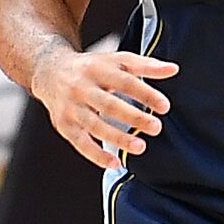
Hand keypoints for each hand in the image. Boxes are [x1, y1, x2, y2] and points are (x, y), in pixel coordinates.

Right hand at [31, 49, 177, 170]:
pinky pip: (80, 143)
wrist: (49, 71)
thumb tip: (174, 69)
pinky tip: (115, 164)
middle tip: (156, 127)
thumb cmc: (92, 67)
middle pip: (108, 104)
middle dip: (132, 117)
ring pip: (94, 125)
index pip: (124, 81)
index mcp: (97, 68)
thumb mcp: (116, 60)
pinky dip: (96, 155)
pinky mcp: (64, 125)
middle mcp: (81, 87)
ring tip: (140, 147)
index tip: (165, 106)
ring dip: (117, 138)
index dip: (145, 93)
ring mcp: (71, 107)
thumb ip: (145, 65)